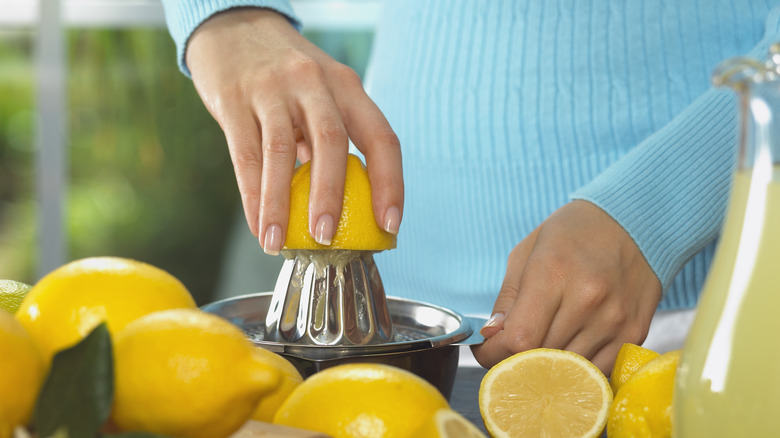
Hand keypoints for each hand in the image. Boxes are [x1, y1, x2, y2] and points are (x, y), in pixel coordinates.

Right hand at [185, 8, 402, 253]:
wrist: (233, 28)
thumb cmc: (286, 76)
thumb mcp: (321, 92)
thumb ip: (331, 137)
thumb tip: (345, 207)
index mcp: (347, 85)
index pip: (381, 136)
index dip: (390, 183)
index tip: (390, 224)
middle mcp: (314, 82)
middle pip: (332, 142)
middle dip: (331, 196)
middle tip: (327, 238)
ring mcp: (272, 88)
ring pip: (281, 152)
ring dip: (281, 204)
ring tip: (277, 243)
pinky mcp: (234, 98)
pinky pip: (245, 154)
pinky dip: (252, 195)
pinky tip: (258, 225)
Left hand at [471, 200, 661, 373]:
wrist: (634, 222)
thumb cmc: (572, 234)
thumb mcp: (527, 253)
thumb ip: (507, 299)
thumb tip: (491, 336)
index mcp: (553, 273)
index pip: (518, 339)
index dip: (494, 354)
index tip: (486, 351)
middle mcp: (587, 299)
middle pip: (541, 359)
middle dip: (515, 361)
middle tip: (508, 351)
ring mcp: (614, 319)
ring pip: (569, 371)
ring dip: (547, 368)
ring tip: (539, 350)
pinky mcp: (635, 333)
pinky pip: (597, 371)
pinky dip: (578, 370)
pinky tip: (569, 352)